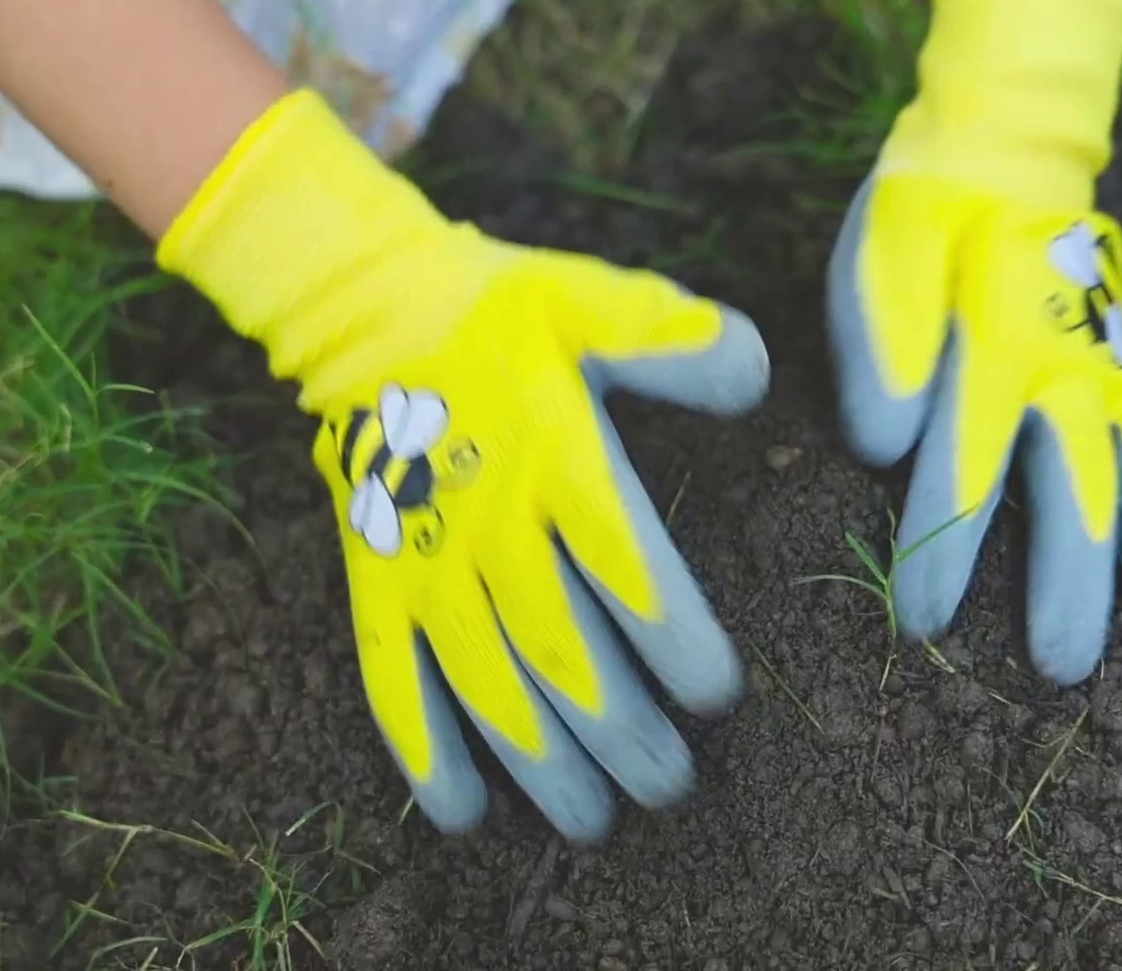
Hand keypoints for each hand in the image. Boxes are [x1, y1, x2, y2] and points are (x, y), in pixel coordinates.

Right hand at [159, 90, 769, 841]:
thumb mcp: (594, 298)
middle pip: (566, 655)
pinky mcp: (375, 585)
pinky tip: (463, 816)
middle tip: (670, 788)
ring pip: (488, 687)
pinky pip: (393, 683)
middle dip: (623, 732)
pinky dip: (425, 754)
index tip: (717, 697)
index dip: (675, 643)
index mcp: (559, 462)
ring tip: (592, 823)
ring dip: (541, 764)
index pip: (628, 572)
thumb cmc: (500, 312)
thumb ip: (676, 340)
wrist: (366, 312)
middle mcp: (493, 529)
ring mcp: (426, 565)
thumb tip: (755, 378)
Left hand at [825, 0, 1121, 684]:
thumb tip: (883, 440)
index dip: (946, 549)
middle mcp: (1069, 373)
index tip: (924, 621)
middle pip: (1083, 494)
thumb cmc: (925, 224)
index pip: (968, 469)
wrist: (1007, 156)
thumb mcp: (880, 258)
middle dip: (1076, 587)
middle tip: (1067, 671)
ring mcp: (1121, 372)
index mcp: (992, 351)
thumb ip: (882, 342)